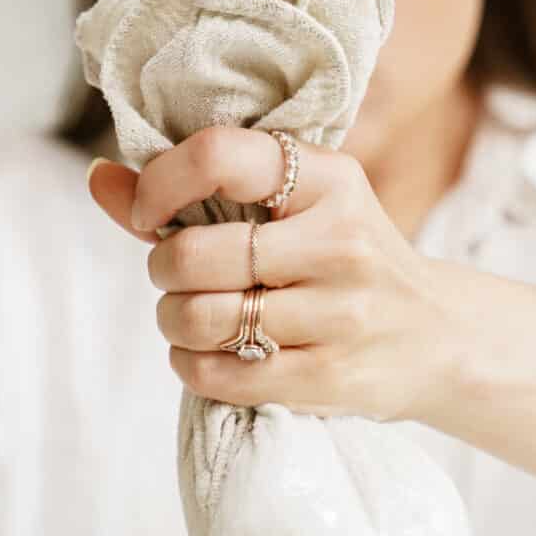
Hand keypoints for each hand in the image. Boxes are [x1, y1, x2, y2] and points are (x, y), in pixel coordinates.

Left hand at [88, 128, 447, 422]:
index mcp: (331, 179)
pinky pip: (217, 372)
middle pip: (194, 254)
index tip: (148, 212)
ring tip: (192, 315)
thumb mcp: (293, 210)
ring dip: (173, 320)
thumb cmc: (342, 262)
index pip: (220, 158)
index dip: (159, 185)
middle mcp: (341, 241)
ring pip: (199, 317)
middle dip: (164, 269)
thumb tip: (98, 177)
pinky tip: (206, 352)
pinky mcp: (328, 377)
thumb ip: (194, 193)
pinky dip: (190, 363)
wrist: (437, 338)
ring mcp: (339, 313)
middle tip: (177, 275)